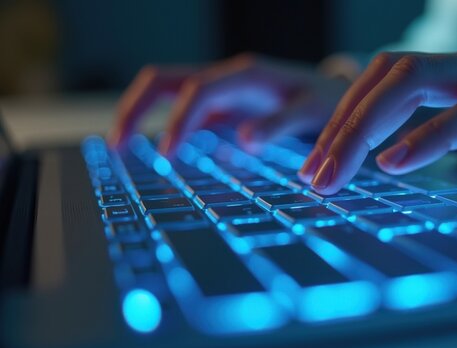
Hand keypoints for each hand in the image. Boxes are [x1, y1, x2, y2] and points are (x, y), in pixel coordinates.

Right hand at [109, 54, 348, 154]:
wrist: (332, 91)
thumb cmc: (323, 100)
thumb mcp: (311, 111)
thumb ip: (282, 124)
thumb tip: (246, 139)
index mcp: (245, 75)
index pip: (198, 90)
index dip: (178, 120)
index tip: (167, 155)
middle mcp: (226, 77)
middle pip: (164, 80)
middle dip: (136, 108)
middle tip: (118, 146)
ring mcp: (220, 90)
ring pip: (166, 91)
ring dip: (141, 114)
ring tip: (122, 148)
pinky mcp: (221, 105)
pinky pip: (182, 110)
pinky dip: (164, 127)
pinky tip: (159, 152)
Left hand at [299, 46, 456, 193]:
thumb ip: (448, 136)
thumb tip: (402, 159)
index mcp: (455, 71)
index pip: (380, 82)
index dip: (341, 120)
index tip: (315, 166)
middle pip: (384, 78)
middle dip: (339, 128)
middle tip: (311, 177)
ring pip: (415, 82)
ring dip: (365, 130)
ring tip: (335, 173)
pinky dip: (430, 135)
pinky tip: (397, 162)